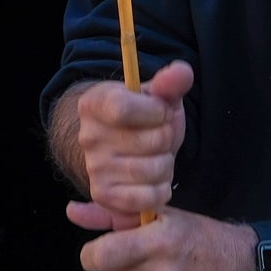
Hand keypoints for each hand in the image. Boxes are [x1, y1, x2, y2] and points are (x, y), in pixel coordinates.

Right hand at [65, 61, 191, 227]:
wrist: (123, 147)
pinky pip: (145, 199)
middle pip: (151, 141)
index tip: (160, 112)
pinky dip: (159, 191)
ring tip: (156, 157)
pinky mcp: (103, 195)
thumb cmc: (144, 119)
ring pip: (153, 170)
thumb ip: (171, 82)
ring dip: (166, 165)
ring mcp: (94, 168)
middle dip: (167, 139)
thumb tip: (181, 72)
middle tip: (159, 137)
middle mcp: (88, 136)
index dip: (155, 112)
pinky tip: (155, 180)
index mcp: (95, 103)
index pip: (124, 109)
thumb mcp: (158, 96)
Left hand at [83, 208, 257, 270]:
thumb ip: (112, 216)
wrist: (242, 268)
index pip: (101, 255)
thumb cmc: (198, 237)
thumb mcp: (161, 216)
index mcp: (160, 239)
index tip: (101, 253)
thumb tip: (70, 211)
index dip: (93, 255)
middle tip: (149, 260)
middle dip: (124, 267)